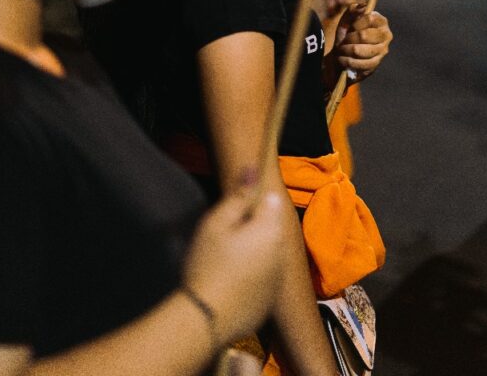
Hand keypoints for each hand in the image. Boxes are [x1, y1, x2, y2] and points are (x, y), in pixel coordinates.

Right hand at [183, 186, 283, 344]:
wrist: (206, 320)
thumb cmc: (208, 266)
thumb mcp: (216, 223)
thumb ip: (238, 195)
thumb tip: (254, 168)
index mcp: (269, 230)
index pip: (271, 201)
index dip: (253, 202)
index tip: (233, 212)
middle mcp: (281, 254)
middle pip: (270, 229)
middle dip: (252, 228)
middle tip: (223, 239)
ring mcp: (277, 280)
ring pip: (267, 254)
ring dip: (253, 252)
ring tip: (223, 263)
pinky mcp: (269, 302)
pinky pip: (263, 279)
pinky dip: (251, 277)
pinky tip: (229, 284)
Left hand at [334, 4, 392, 81]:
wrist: (343, 54)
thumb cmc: (347, 33)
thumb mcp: (347, 19)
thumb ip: (353, 9)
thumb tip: (363, 7)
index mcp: (381, 21)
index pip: (370, 18)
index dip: (356, 23)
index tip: (350, 27)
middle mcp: (385, 36)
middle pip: (363, 35)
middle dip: (348, 38)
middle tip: (343, 41)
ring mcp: (382, 51)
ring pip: (359, 50)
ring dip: (345, 50)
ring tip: (341, 50)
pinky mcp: (376, 64)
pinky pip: (359, 63)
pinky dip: (347, 61)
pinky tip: (342, 59)